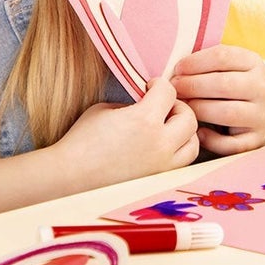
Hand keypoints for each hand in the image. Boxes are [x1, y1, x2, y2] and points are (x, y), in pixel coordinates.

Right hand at [54, 76, 198, 187]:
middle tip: (162, 105)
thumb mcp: (105, 109)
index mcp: (144, 120)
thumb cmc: (82, 141)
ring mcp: (162, 166)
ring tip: (167, 127)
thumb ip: (133, 105)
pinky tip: (163, 146)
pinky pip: (182, 163)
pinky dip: (179, 151)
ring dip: (184, 131)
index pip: (168, 92)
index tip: (150, 86)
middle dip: (177, 106)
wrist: (70, 176)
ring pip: (194, 143)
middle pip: (189, 117)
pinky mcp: (158, 180)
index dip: (159, 84)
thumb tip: (148, 105)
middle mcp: (159, 144)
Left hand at [171, 44, 264, 154]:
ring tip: (184, 108)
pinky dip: (211, 140)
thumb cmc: (234, 89)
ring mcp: (262, 116)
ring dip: (199, 110)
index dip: (195, 63)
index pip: (222, 57)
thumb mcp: (229, 68)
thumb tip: (176, 71)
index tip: (177, 69)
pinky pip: (231, 143)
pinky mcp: (257, 140)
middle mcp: (262, 88)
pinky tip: (198, 133)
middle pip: (223, 84)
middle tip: (174, 90)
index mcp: (253, 63)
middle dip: (192, 86)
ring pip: (226, 112)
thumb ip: (206, 65)